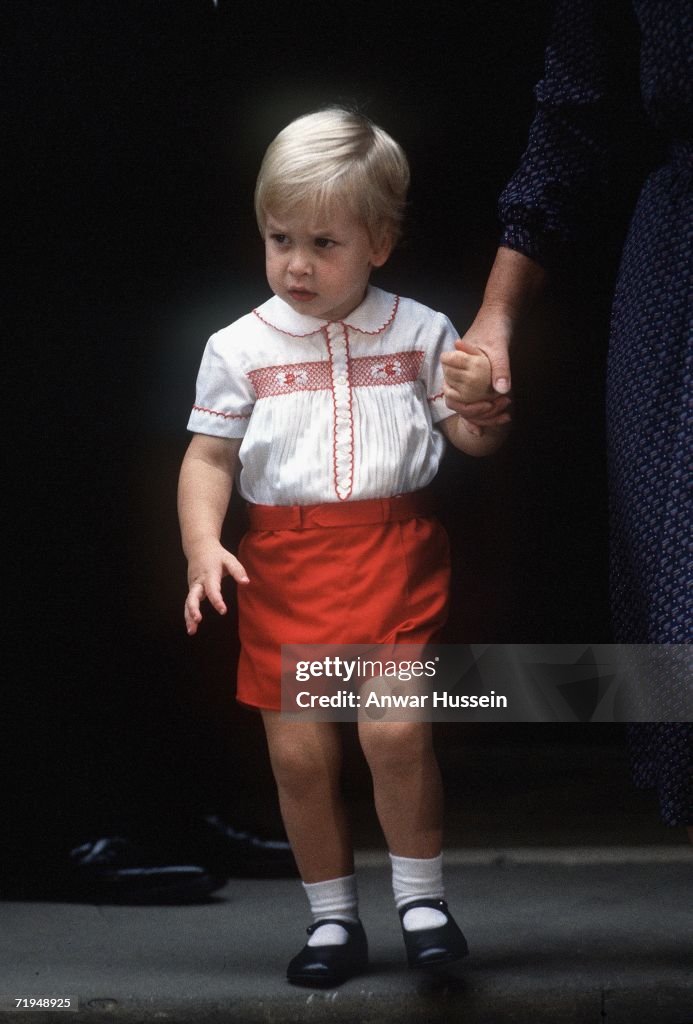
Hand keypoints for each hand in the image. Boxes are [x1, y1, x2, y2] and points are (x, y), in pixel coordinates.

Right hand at [184, 539, 248, 635]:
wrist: (199, 547)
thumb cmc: (217, 555)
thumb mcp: (229, 559)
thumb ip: (238, 571)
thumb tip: (246, 582)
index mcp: (209, 574)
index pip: (212, 589)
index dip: (216, 600)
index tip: (223, 610)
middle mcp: (199, 581)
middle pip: (193, 596)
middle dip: (194, 608)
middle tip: (197, 619)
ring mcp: (193, 586)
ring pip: (188, 602)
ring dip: (188, 616)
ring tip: (191, 630)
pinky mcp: (191, 589)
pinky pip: (188, 603)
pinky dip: (188, 615)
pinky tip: (191, 628)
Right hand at [440, 310, 513, 433]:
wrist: (498, 320)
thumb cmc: (494, 330)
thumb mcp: (499, 348)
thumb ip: (500, 368)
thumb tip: (502, 391)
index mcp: (453, 368)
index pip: (452, 397)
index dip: (466, 407)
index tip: (486, 405)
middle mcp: (455, 378)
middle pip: (460, 406)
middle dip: (480, 414)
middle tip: (501, 408)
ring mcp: (464, 382)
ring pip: (468, 408)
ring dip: (486, 416)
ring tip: (506, 415)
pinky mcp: (474, 384)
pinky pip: (476, 403)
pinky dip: (487, 413)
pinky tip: (502, 418)